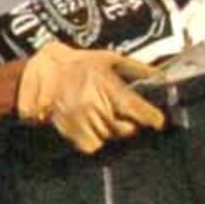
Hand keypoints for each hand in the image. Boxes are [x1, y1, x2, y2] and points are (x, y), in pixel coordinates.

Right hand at [14, 44, 163, 155]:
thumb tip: (161, 76)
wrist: (44, 68)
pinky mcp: (68, 128)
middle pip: (125, 129)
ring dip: (111, 131)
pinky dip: (95, 139)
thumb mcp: (110, 58)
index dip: (152, 118)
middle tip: (126, 117)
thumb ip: (137, 68)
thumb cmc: (80, 62)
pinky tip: (93, 125)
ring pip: (108, 138)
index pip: (137, 110)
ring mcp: (81, 118)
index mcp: (108, 87)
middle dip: (129, 125)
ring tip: (105, 117)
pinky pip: (91, 145)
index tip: (158, 121)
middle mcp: (95, 104)